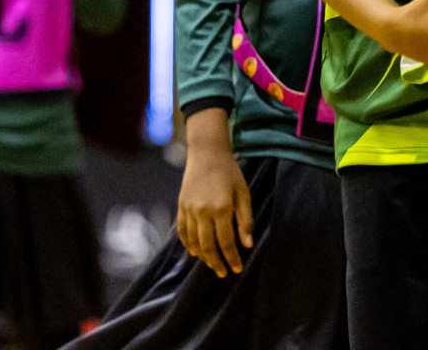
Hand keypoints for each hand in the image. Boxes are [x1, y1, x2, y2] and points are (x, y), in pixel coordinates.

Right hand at [177, 144, 253, 278]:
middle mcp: (202, 211)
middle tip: (223, 273)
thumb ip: (245, 220)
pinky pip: (182, 232)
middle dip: (216, 263)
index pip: (226, 242)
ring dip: (203, 256)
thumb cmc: (230, 173)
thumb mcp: (243, 193)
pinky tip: (195, 252)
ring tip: (212, 264)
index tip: (237, 269)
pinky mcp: (181, 206)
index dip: (232, 258)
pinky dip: (188, 244)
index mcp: (221, 208)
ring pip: (194, 241)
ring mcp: (189, 210)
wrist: (207, 154)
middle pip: (208, 246)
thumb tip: (247, 244)